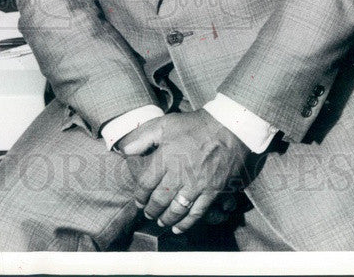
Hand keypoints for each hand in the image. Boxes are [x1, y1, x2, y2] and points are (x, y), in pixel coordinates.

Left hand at [120, 110, 247, 232]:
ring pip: (176, 209)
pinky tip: (179, 228)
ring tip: (160, 222)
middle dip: (151, 209)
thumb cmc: (195, 125)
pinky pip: (197, 212)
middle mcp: (179, 174)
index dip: (139, 195)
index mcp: (166, 158)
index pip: (146, 184)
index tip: (138, 200)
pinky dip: (186, 223)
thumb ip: (142, 137)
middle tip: (148, 214)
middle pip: (159, 199)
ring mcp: (197, 185)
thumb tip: (124, 149)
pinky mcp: (212, 191)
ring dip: (166, 218)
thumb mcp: (165, 123)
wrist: (229, 127)